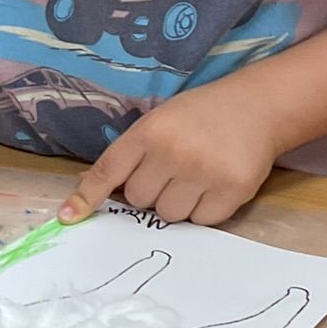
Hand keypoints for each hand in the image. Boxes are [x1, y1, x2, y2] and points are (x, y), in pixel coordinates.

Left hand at [58, 87, 278, 227]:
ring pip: (168, 215)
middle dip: (150, 190)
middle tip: (172, 169)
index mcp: (149, 131)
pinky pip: (201, 221)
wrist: (257, 106)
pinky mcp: (232, 190)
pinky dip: (204, 209)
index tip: (69, 218)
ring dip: (177, 203)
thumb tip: (93, 188)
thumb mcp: (159, 121)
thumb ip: (129, 153)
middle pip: (138, 200)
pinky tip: (214, 184)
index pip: (108, 170)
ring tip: (195, 176)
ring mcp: (203, 172)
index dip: (87, 196)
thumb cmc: (200, 115)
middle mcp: (173, 151)